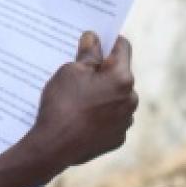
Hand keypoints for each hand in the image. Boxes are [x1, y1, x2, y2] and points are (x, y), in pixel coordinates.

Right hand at [25, 31, 137, 172]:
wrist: (54, 146)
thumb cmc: (62, 104)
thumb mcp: (70, 71)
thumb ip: (88, 54)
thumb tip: (94, 40)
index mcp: (122, 78)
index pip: (122, 47)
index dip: (108, 40)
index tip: (95, 40)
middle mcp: (131, 99)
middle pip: (119, 74)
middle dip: (102, 70)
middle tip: (78, 70)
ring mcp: (125, 121)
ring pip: (116, 97)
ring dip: (102, 93)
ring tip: (76, 97)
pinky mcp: (116, 138)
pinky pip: (111, 118)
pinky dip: (99, 114)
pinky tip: (79, 116)